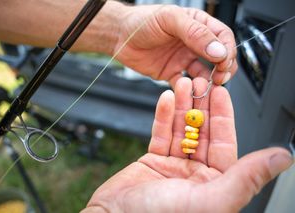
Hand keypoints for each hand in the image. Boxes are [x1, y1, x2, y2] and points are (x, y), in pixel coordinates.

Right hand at [82, 78, 292, 212]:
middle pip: (201, 133)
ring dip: (182, 107)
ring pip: (181, 130)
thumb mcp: (209, 199)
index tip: (221, 93)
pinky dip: (162, 116)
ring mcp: (174, 167)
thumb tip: (282, 158)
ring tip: (181, 85)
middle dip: (200, 107)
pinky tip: (166, 100)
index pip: (224, 144)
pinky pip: (161, 135)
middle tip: (198, 83)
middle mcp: (196, 176)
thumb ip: (245, 178)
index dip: (223, 116)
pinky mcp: (153, 161)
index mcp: (214, 185)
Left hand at [114, 5, 237, 86]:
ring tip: (207, 86)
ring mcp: (183, 59)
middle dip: (223, 68)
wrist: (119, 36)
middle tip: (221, 77)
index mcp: (198, 25)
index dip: (227, 50)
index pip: (222, 37)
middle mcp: (193, 43)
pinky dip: (189, 90)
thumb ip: (195, 33)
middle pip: (218, 57)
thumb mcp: (170, 20)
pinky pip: (185, 84)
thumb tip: (218, 50)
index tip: (224, 61)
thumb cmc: (142, 22)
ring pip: (205, 73)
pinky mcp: (172, 73)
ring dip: (209, 81)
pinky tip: (189, 91)